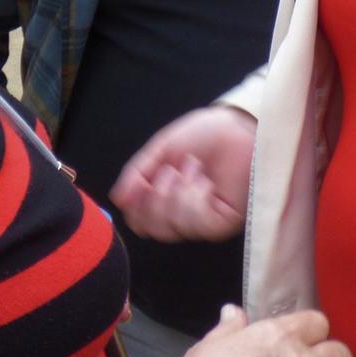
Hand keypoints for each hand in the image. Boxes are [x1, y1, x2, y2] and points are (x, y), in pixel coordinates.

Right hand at [110, 105, 255, 241]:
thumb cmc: (206, 135)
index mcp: (166, 195)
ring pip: (171, 228)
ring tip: (192, 168)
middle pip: (151, 228)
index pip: (139, 220)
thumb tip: (117, 198)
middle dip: (154, 199)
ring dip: (176, 195)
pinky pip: (194, 225)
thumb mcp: (162, 149)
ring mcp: (202, 220)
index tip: (141, 181)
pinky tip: (203, 182)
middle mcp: (182, 212)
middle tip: (168, 171)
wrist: (238, 128)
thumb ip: (137, 172)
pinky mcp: (221, 223)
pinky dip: (193, 200)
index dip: (135, 206)